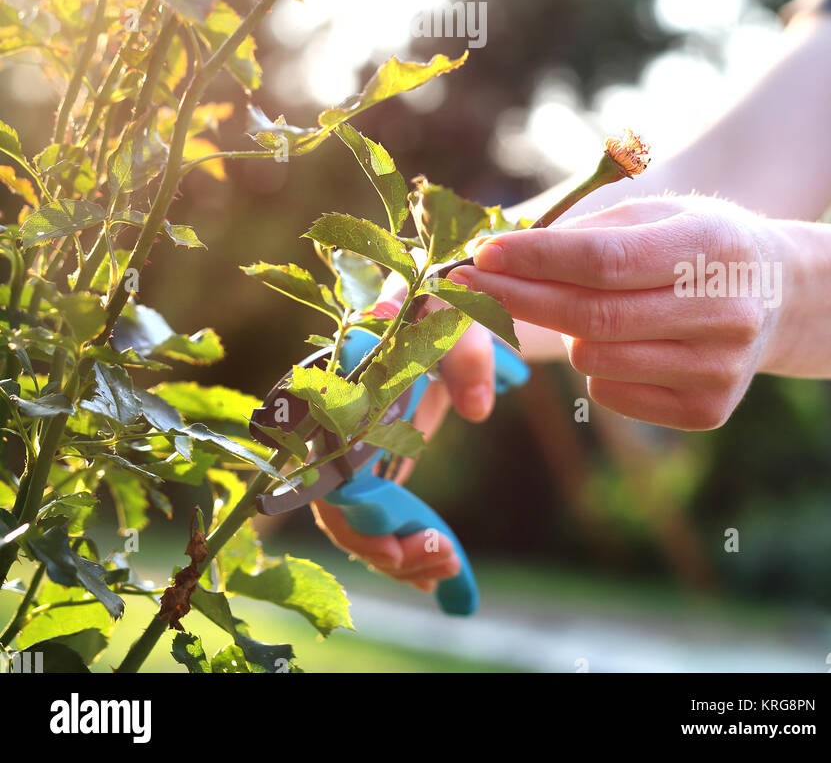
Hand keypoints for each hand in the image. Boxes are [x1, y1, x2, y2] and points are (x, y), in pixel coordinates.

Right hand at [311, 292, 495, 592]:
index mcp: (337, 382)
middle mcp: (331, 418)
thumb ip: (467, 351)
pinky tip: (442, 567)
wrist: (445, 296)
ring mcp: (352, 443)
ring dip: (393, 554)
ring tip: (447, 568)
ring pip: (352, 519)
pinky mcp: (376, 459)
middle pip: (332, 502)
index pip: (319, 460)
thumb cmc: (442, 297)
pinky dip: (403, 548)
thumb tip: (477, 408)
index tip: (392, 540)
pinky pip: (375, 516)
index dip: (348, 512)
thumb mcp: (457, 311)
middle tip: (435, 559)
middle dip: (376, 544)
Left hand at [452, 195, 790, 430]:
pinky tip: (625, 341)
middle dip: (518, 298)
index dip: (537, 259)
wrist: (777, 294)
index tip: (482, 255)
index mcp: (710, 247)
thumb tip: (501, 254)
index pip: (607, 260)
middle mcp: (725, 312)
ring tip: (585, 307)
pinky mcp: (706, 412)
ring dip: (565, 331)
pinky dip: (595, 366)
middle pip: (593, 315)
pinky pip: (610, 391)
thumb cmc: (694, 244)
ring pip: (594, 357)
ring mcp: (719, 369)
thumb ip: (588, 231)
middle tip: (466, 284)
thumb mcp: (657, 215)